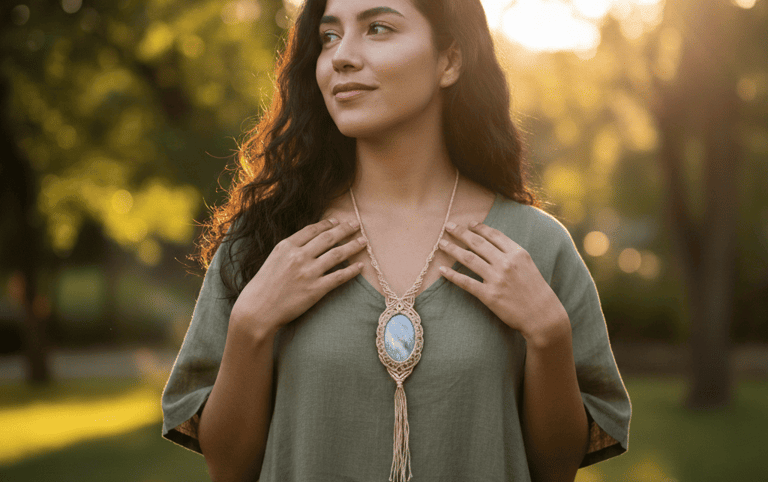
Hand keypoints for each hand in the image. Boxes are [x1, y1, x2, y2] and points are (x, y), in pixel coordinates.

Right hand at [231, 218, 366, 334]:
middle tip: (356, 224)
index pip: (312, 230)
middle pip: (328, 238)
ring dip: (353, 246)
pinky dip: (352, 270)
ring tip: (363, 241)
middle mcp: (299, 256)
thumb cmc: (263, 287)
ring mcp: (308, 272)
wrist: (257, 310)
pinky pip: (339, 277)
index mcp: (286, 246)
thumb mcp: (273, 260)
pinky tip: (360, 266)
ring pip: (337, 254)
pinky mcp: (316, 289)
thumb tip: (308, 244)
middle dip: (345, 229)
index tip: (337, 222)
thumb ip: (290, 251)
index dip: (327, 224)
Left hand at [437, 221, 569, 345]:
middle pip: (478, 243)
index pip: (494, 235)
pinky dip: (452, 275)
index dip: (479, 227)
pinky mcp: (489, 295)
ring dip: (452, 249)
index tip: (469, 223)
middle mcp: (506, 263)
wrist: (543, 316)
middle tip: (448, 226)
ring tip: (441, 243)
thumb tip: (492, 245)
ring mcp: (497, 279)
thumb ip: (512, 254)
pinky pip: (466, 282)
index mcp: (518, 253)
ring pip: (468, 258)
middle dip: (460, 232)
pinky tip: (441, 270)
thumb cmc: (536, 291)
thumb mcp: (529, 265)